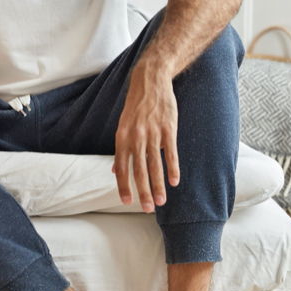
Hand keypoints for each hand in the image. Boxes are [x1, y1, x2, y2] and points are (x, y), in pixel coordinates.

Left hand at [112, 61, 179, 212]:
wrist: (151, 81)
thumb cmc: (136, 106)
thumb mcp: (123, 125)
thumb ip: (121, 149)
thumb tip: (116, 170)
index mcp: (122, 137)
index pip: (122, 167)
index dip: (124, 186)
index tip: (127, 202)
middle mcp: (136, 137)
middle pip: (139, 170)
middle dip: (143, 192)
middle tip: (147, 208)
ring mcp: (152, 133)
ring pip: (155, 165)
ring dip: (159, 185)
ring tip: (162, 201)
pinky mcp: (168, 129)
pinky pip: (170, 153)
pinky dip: (172, 168)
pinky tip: (174, 182)